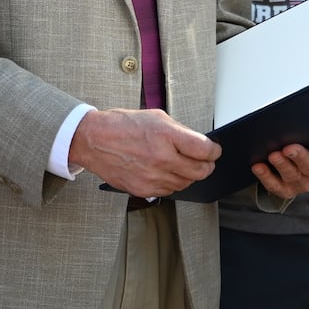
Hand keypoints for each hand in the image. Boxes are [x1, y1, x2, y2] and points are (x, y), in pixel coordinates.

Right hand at [69, 108, 220, 197]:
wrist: (94, 141)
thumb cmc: (122, 125)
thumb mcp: (156, 117)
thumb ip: (180, 132)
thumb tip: (198, 143)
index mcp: (166, 136)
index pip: (205, 150)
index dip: (214, 151)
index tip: (214, 150)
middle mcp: (162, 159)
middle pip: (200, 171)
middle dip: (206, 165)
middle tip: (204, 160)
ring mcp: (152, 177)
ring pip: (186, 183)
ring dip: (188, 175)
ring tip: (181, 164)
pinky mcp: (143, 189)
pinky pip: (169, 191)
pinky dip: (172, 182)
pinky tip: (165, 172)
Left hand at [251, 135, 308, 200]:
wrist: (294, 166)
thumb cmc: (307, 144)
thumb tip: (302, 111)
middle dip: (301, 156)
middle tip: (289, 148)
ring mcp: (303, 182)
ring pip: (293, 175)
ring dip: (282, 165)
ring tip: (273, 155)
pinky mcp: (286, 190)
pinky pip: (275, 185)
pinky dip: (266, 176)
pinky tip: (258, 166)